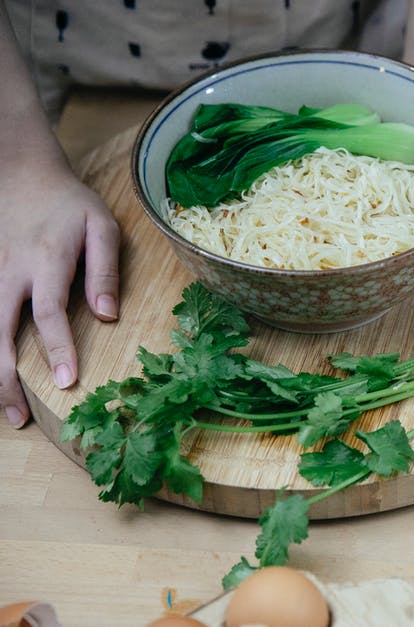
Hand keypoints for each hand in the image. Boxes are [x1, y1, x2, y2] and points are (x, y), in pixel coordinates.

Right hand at [1, 160, 119, 427]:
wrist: (19, 172)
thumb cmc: (69, 203)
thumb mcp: (101, 225)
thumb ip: (106, 269)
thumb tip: (109, 315)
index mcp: (46, 260)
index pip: (48, 312)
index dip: (57, 348)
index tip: (66, 382)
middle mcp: (10, 272)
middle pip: (0, 332)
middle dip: (7, 378)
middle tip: (20, 417)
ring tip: (7, 411)